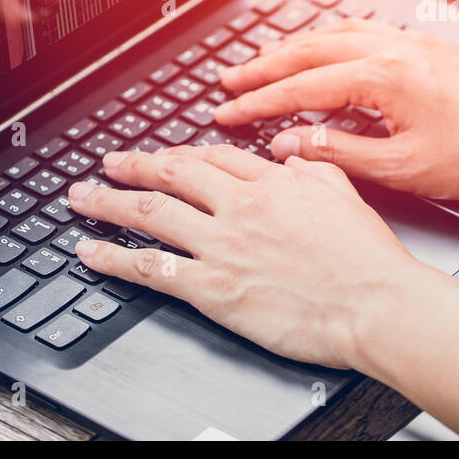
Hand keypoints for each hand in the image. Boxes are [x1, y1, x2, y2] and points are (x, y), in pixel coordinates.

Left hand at [68, 144, 436, 367]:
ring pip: (149, 214)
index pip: (213, 158)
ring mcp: (222, 246)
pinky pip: (149, 268)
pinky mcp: (212, 288)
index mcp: (274, 182)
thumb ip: (314, 168)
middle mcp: (240, 207)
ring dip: (108, 204)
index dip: (180, 154)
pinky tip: (90, 253)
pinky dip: (112, 258)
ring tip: (83, 199)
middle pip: (171, 175)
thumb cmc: (368, 260)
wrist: (375, 304)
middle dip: (132, 166)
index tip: (164, 156)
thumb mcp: (346, 194)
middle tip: (109, 164)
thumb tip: (293, 156)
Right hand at [213, 19, 458, 198]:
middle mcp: (396, 48)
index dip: (259, 102)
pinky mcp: (428, 48)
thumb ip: (337, 154)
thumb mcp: (402, 169)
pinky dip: (331, 41)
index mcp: (386, 77)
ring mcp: (414, 43)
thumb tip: (289, 145)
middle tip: (229, 82)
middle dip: (265, 66)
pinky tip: (323, 52)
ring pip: (337, 34)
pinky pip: (366, 32)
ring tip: (264, 64)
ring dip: (296, 48)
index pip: (303, 86)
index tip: (226, 112)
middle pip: (312, 49)